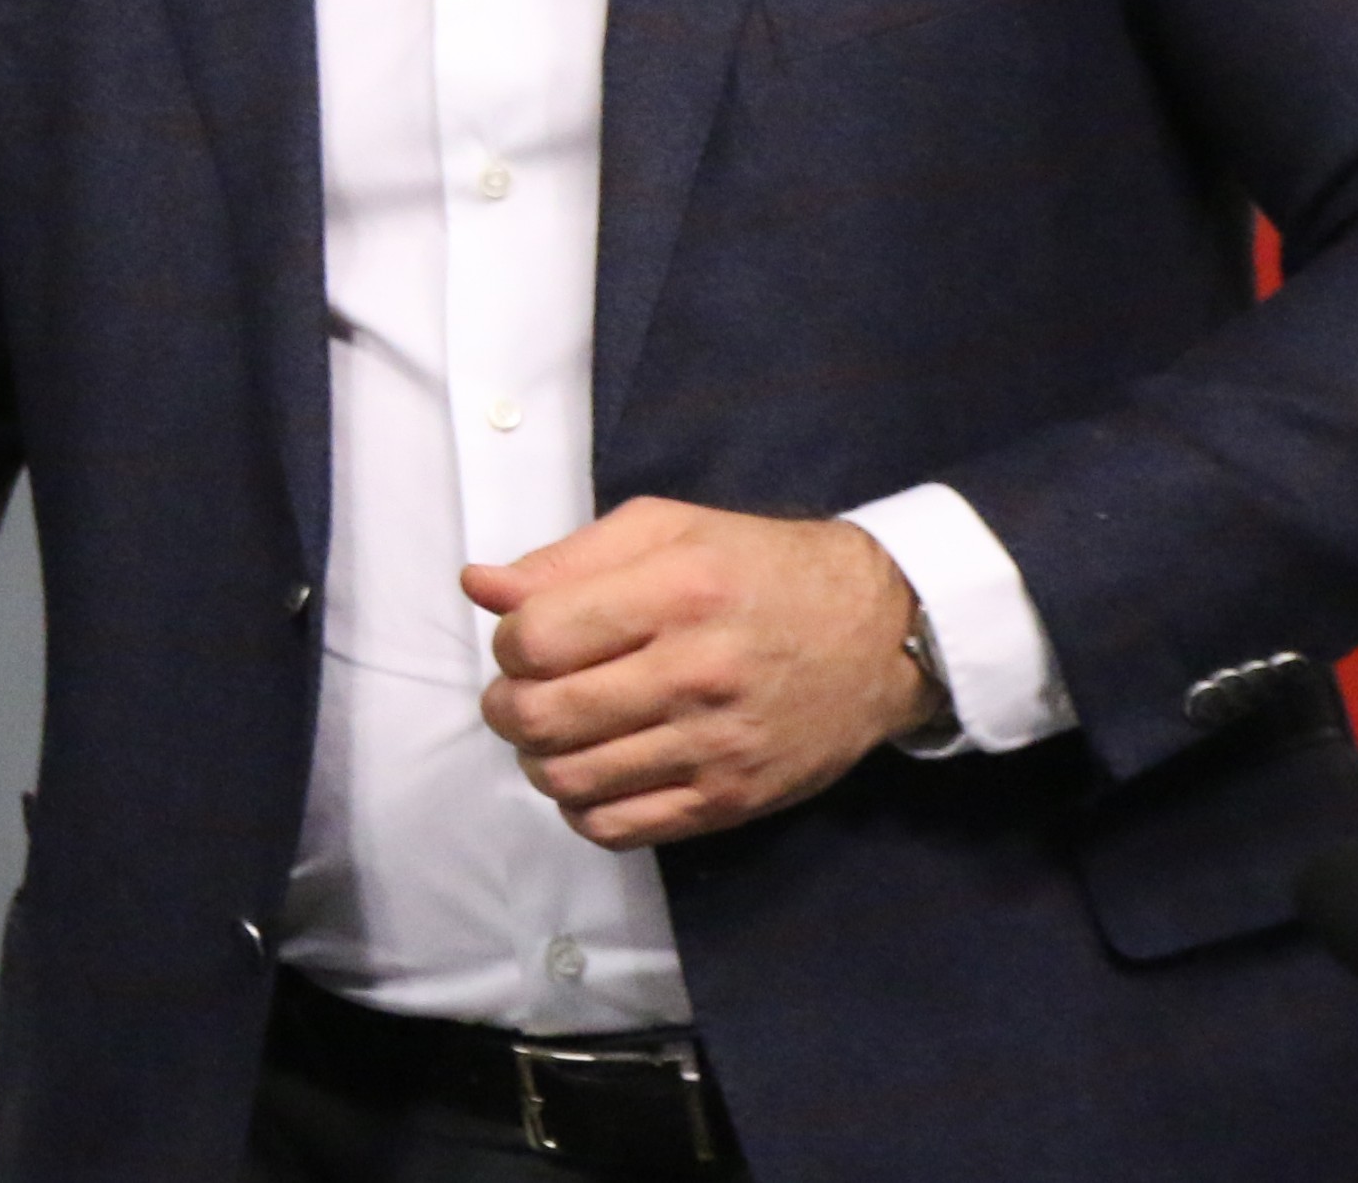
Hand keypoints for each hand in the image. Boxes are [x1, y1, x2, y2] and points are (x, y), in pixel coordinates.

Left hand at [468, 499, 932, 848]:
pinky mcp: (734, 799)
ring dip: (538, 760)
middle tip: (520, 694)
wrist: (880, 634)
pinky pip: (621, 829)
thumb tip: (478, 587)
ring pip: (572, 781)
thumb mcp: (667, 529)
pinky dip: (582, 809)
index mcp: (677, 593)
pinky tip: (593, 774)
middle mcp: (698, 674)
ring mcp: (718, 746)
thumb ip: (566, 559)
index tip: (524, 641)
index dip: (508, 645)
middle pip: (544, 717)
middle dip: (506, 707)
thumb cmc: (760, 569)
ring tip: (555, 733)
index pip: (538, 640)